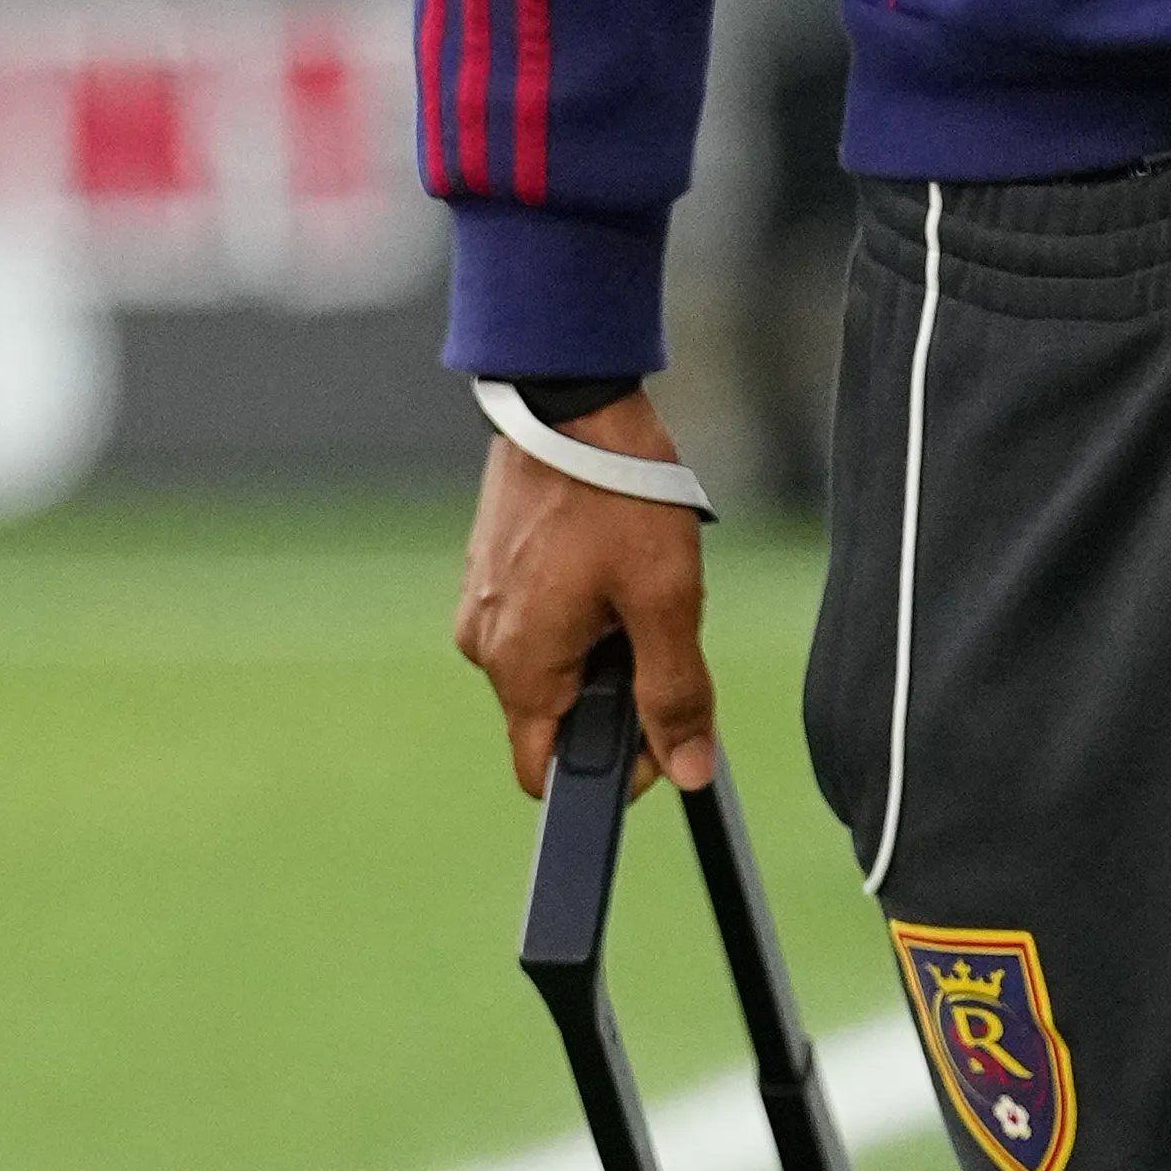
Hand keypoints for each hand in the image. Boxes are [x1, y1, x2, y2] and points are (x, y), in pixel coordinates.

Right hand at [449, 398, 717, 799]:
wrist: (568, 400)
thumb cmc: (615, 494)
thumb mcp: (665, 600)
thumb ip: (675, 693)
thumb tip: (688, 770)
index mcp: (520, 666)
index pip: (543, 771)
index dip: (608, 769)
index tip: (658, 727)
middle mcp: (485, 645)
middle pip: (554, 717)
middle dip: (612, 696)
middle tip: (656, 633)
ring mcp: (482, 604)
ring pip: (551, 665)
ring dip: (599, 648)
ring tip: (632, 584)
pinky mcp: (490, 571)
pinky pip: (538, 621)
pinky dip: (579, 611)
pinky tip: (607, 562)